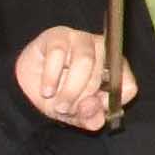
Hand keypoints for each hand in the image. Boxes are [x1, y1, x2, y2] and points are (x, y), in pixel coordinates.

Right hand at [16, 28, 133, 129]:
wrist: (27, 88)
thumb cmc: (59, 97)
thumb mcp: (75, 115)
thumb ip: (89, 118)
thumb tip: (96, 116)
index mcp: (114, 69)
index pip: (128, 86)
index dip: (110, 102)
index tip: (91, 110)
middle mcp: (102, 50)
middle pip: (101, 76)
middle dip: (82, 99)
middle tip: (66, 109)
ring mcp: (81, 39)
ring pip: (84, 62)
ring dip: (69, 90)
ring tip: (58, 104)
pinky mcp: (58, 35)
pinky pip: (59, 54)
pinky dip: (51, 78)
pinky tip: (47, 90)